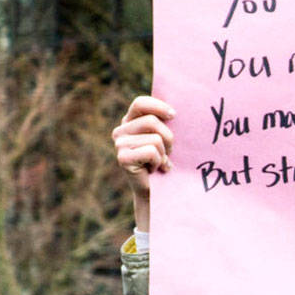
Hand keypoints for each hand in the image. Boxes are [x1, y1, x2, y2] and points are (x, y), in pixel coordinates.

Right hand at [112, 95, 175, 231]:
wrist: (156, 191)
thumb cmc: (163, 161)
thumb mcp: (163, 138)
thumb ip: (163, 122)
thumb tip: (175, 110)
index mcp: (129, 121)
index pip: (140, 103)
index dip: (158, 107)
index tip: (174, 116)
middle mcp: (120, 131)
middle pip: (152, 122)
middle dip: (168, 137)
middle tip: (169, 151)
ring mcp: (119, 144)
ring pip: (155, 139)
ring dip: (164, 153)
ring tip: (160, 162)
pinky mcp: (122, 158)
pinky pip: (151, 152)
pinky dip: (159, 162)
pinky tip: (155, 169)